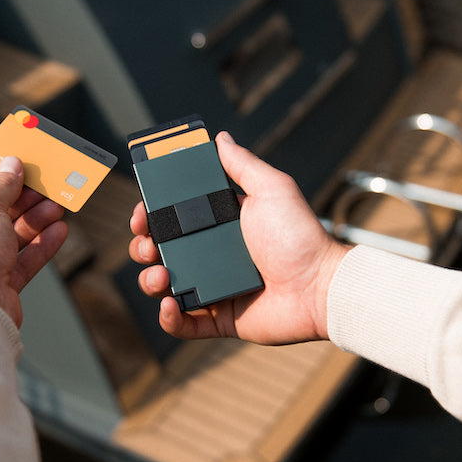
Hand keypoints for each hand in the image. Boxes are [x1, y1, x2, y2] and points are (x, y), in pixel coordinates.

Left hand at [0, 157, 67, 325]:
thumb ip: (1, 186)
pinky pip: (17, 262)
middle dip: (20, 204)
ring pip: (6, 239)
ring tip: (56, 208)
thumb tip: (11, 166)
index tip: (17, 172)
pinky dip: (38, 247)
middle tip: (42, 190)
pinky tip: (57, 232)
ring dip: (34, 223)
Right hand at [129, 131, 350, 344]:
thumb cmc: (300, 237)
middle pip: (161, 252)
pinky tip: (169, 305)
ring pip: (164, 288)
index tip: (142, 213)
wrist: (320, 285)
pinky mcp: (220, 320)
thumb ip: (243, 164)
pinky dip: (169, 318)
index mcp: (219, 226)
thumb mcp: (271, 189)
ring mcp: (214, 289)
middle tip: (148, 246)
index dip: (151, 216)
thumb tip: (220, 138)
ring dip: (150, 281)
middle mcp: (212, 256)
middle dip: (144, 248)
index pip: (173, 219)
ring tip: (161, 276)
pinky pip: (183, 324)